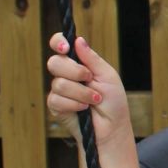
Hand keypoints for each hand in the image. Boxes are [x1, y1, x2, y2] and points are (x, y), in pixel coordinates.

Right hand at [46, 32, 130, 151]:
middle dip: (75, 72)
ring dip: (81, 93)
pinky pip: (56, 99)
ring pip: (58, 83)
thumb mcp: (107, 76)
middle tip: (90, 79)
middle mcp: (66, 74)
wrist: (112, 127)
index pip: (60, 44)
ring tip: (94, 100)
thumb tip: (78, 39)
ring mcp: (59, 90)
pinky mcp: (55, 106)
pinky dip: (74, 104)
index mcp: (78, 62)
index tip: (66, 48)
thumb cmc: (113, 101)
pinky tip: (84, 109)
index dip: (59, 42)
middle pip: (55, 63)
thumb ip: (92, 59)